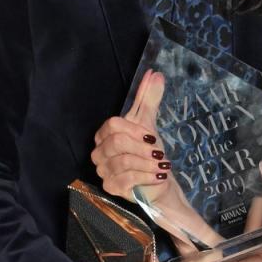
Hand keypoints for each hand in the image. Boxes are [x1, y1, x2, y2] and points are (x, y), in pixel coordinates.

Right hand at [92, 71, 182, 206]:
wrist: (157, 181)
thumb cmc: (150, 153)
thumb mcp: (149, 124)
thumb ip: (148, 98)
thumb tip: (154, 73)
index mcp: (105, 135)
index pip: (112, 125)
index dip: (134, 129)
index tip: (152, 136)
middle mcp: (100, 152)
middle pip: (116, 143)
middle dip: (142, 148)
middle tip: (159, 153)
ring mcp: (103, 171)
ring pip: (123, 162)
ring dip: (147, 163)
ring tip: (161, 165)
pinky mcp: (111, 188)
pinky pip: (126, 179)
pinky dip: (146, 176)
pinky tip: (158, 176)